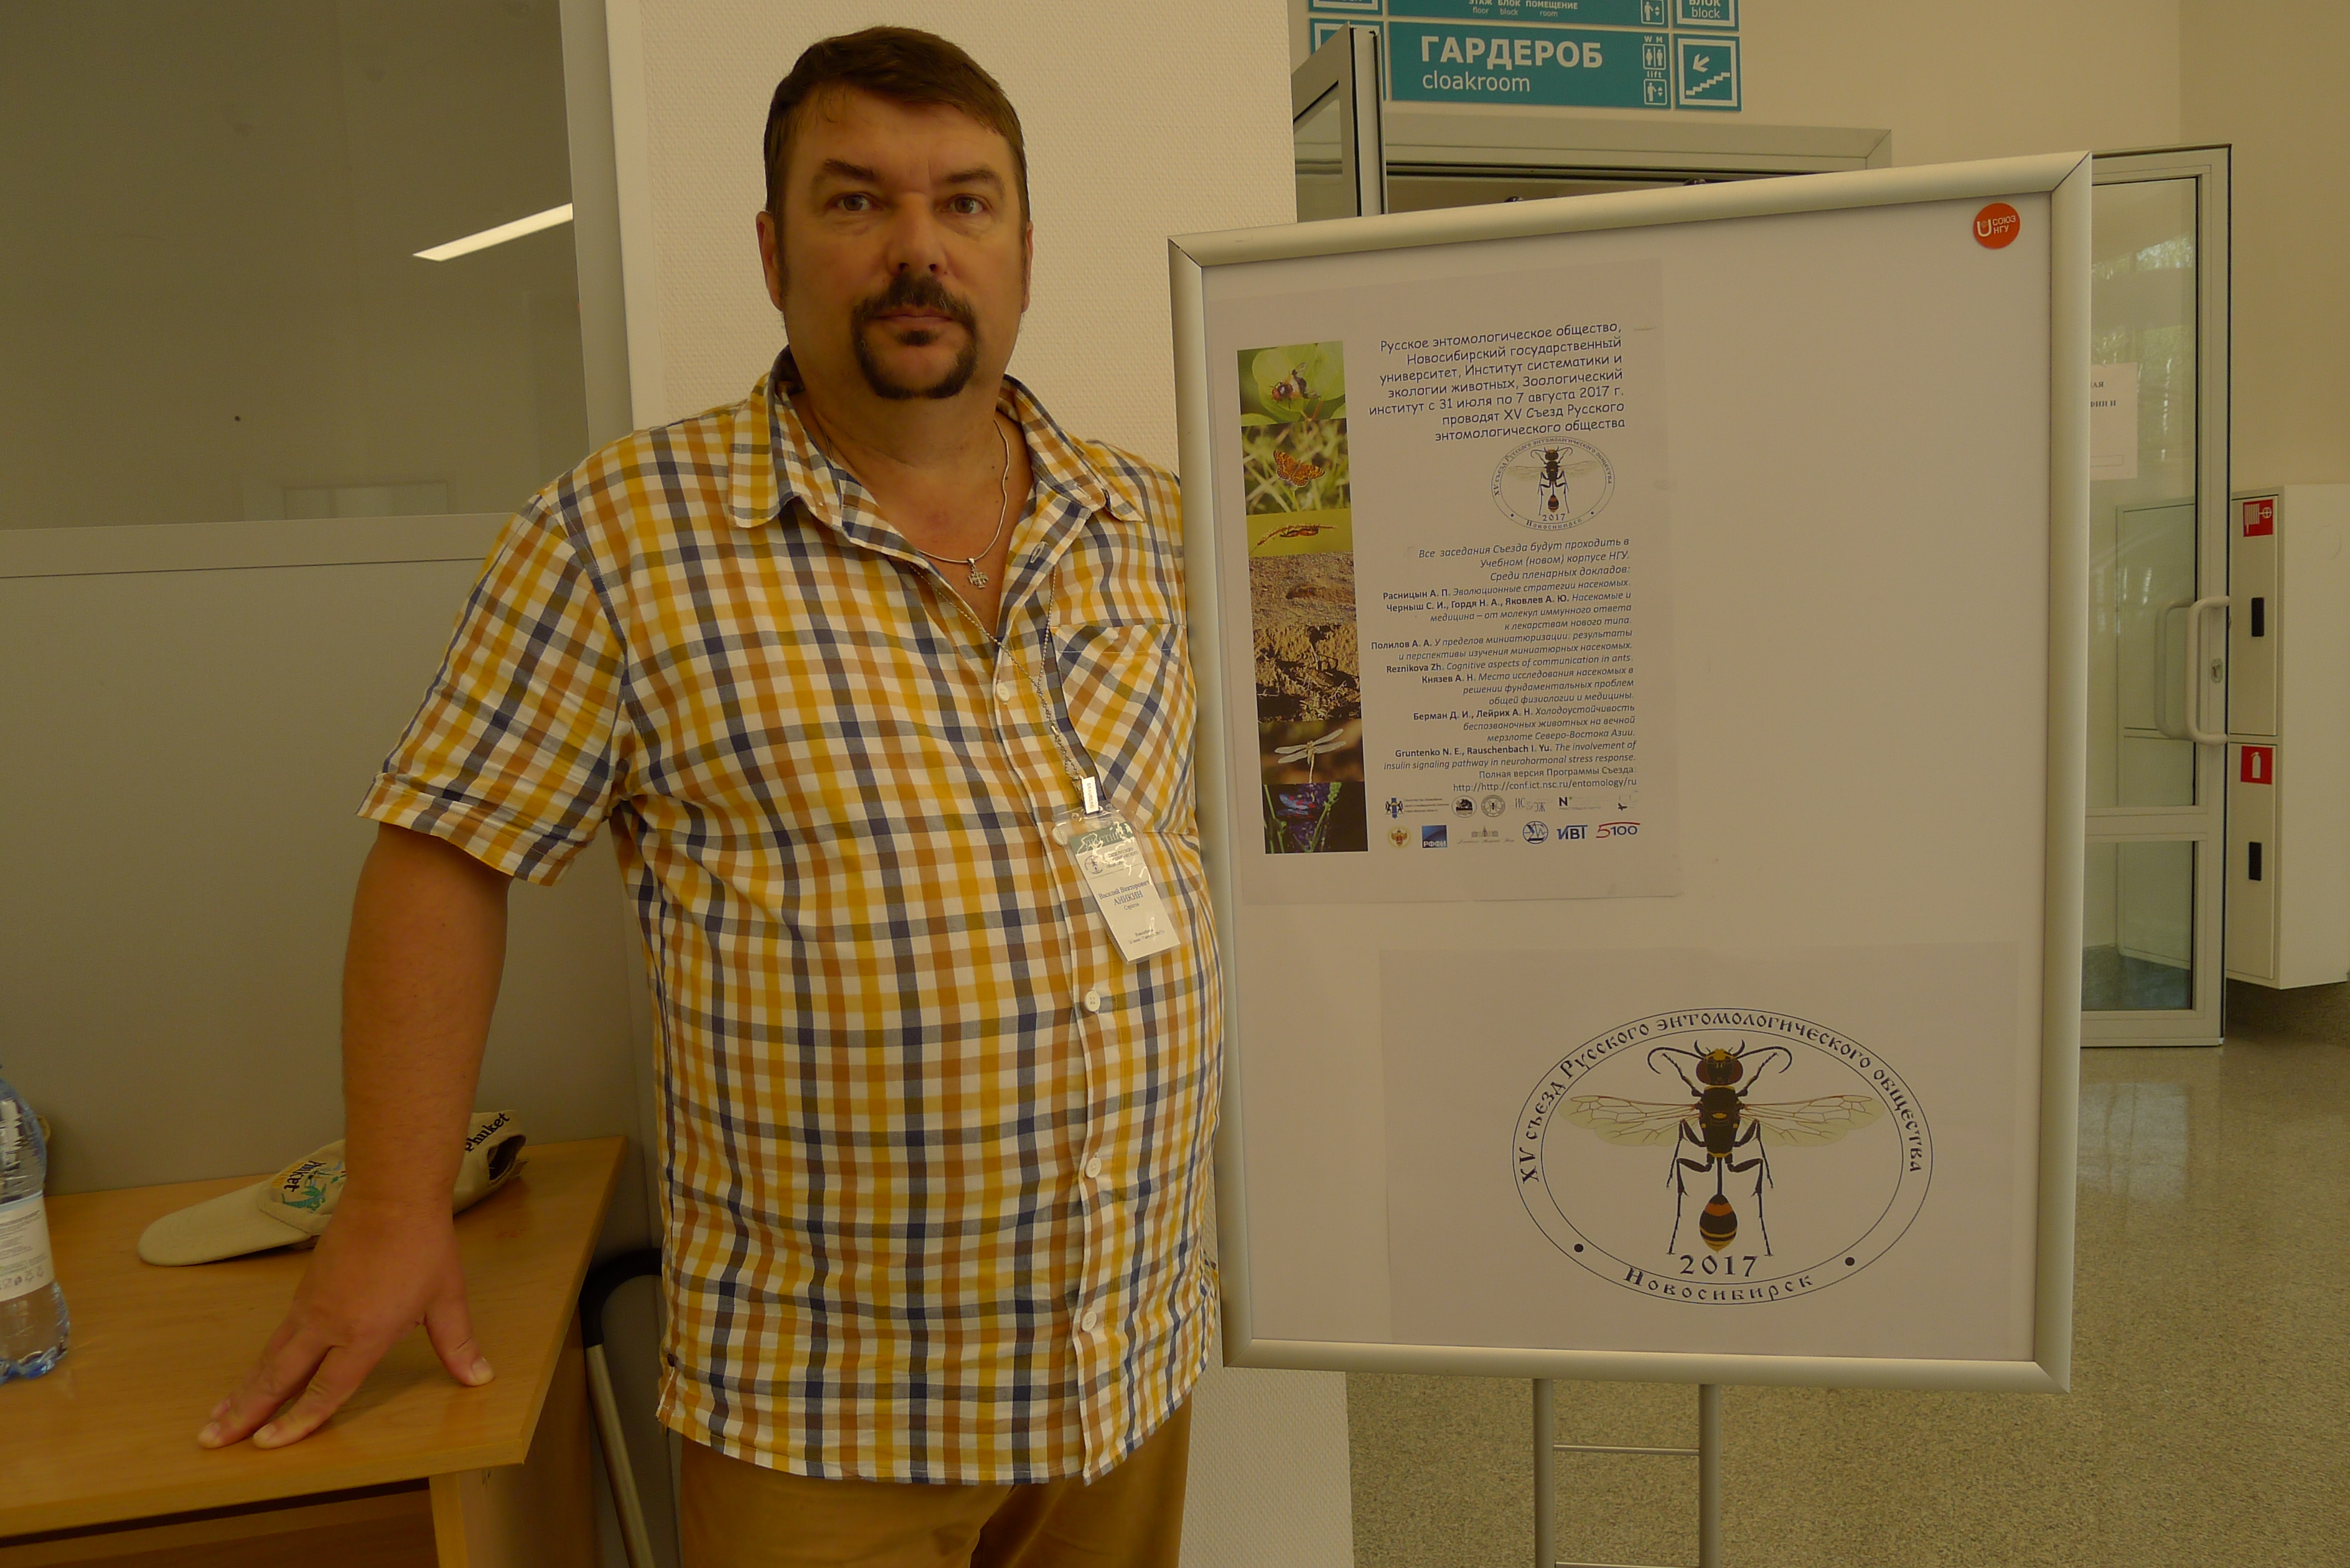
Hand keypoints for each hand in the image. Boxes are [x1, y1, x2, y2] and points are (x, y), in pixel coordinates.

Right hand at [197, 1198, 492, 1449]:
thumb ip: (457, 1344)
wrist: (391, 1194)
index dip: (298, 1421)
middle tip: (212, 1442)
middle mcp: (327, 1325)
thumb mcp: (447, 1298)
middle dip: (246, 1413)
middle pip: (279, 1378)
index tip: (266, 1445)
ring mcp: (309, 1307)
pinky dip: (258, 1363)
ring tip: (215, 1421)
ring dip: (242, 1391)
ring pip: (270, 1358)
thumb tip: (481, 1378)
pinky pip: (276, 1337)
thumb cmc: (423, 1246)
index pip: (326, 1390)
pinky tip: (250, 1376)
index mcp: (364, 1333)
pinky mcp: (303, 1291)